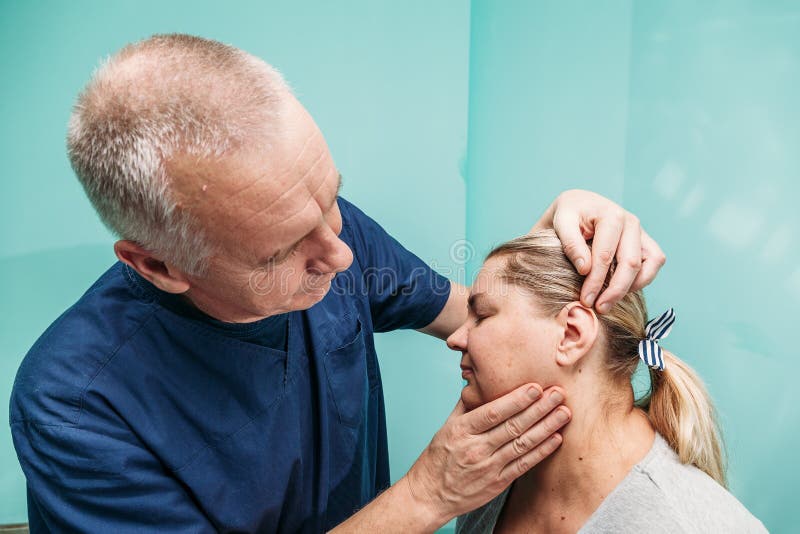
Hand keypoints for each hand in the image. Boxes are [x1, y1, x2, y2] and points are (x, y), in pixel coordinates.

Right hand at [402, 384, 569, 526]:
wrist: (430, 495)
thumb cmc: (438, 458)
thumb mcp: (446, 427)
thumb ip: (465, 406)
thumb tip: (478, 382)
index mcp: (462, 430)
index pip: (493, 412)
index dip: (516, 400)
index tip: (535, 387)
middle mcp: (476, 448)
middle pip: (513, 426)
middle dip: (539, 408)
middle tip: (558, 393)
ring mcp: (488, 467)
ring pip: (522, 444)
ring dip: (546, 427)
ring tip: (563, 413)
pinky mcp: (498, 483)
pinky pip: (524, 465)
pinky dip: (541, 451)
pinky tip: (555, 438)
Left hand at [532, 189, 665, 312]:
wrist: (579, 206)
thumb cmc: (568, 215)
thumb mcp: (561, 223)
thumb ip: (571, 244)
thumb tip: (586, 269)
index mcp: (610, 215)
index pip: (606, 255)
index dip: (595, 281)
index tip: (585, 300)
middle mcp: (631, 222)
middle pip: (630, 263)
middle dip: (614, 290)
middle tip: (599, 308)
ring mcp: (641, 231)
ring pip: (649, 264)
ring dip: (631, 287)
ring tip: (610, 302)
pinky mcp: (645, 240)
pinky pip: (655, 261)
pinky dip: (644, 278)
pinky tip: (623, 290)